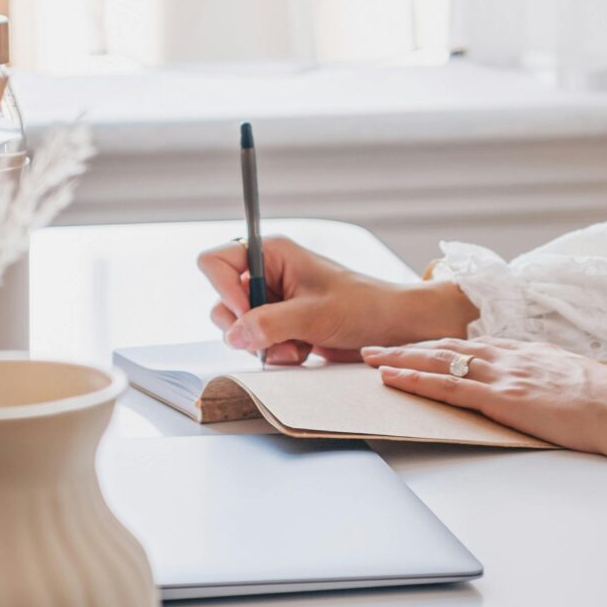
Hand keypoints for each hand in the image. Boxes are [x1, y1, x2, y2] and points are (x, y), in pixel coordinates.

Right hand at [200, 235, 477, 367]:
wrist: (392, 327)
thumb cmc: (363, 307)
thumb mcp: (315, 315)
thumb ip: (270, 323)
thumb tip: (234, 335)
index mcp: (271, 253)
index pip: (214, 262)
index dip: (223, 290)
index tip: (248, 313)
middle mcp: (265, 273)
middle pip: (221, 301)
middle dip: (245, 327)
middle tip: (277, 338)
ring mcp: (271, 300)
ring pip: (236, 328)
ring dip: (263, 345)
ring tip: (297, 346)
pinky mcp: (279, 323)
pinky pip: (256, 343)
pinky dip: (275, 353)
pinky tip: (302, 350)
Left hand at [363, 336, 606, 462]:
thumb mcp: (575, 381)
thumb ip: (550, 380)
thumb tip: (543, 389)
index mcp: (527, 352)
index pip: (472, 344)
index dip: (438, 344)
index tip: (414, 345)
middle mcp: (509, 356)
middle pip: (447, 346)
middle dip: (408, 346)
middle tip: (374, 346)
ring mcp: (503, 374)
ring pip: (439, 361)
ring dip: (400, 359)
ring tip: (368, 358)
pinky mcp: (501, 397)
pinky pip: (448, 386)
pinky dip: (415, 380)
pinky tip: (392, 378)